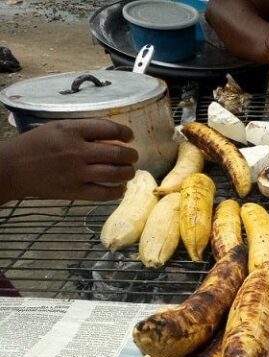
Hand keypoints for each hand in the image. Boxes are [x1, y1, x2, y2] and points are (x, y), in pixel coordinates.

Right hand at [0, 119, 138, 202]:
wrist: (13, 168)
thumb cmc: (36, 145)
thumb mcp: (57, 128)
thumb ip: (83, 130)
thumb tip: (113, 136)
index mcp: (71, 131)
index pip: (108, 129)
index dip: (124, 132)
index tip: (129, 136)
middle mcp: (77, 151)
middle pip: (117, 154)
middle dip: (131, 155)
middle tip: (133, 157)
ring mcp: (77, 173)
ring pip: (115, 174)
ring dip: (128, 173)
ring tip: (129, 171)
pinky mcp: (75, 191)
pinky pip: (104, 193)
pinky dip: (117, 191)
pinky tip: (120, 188)